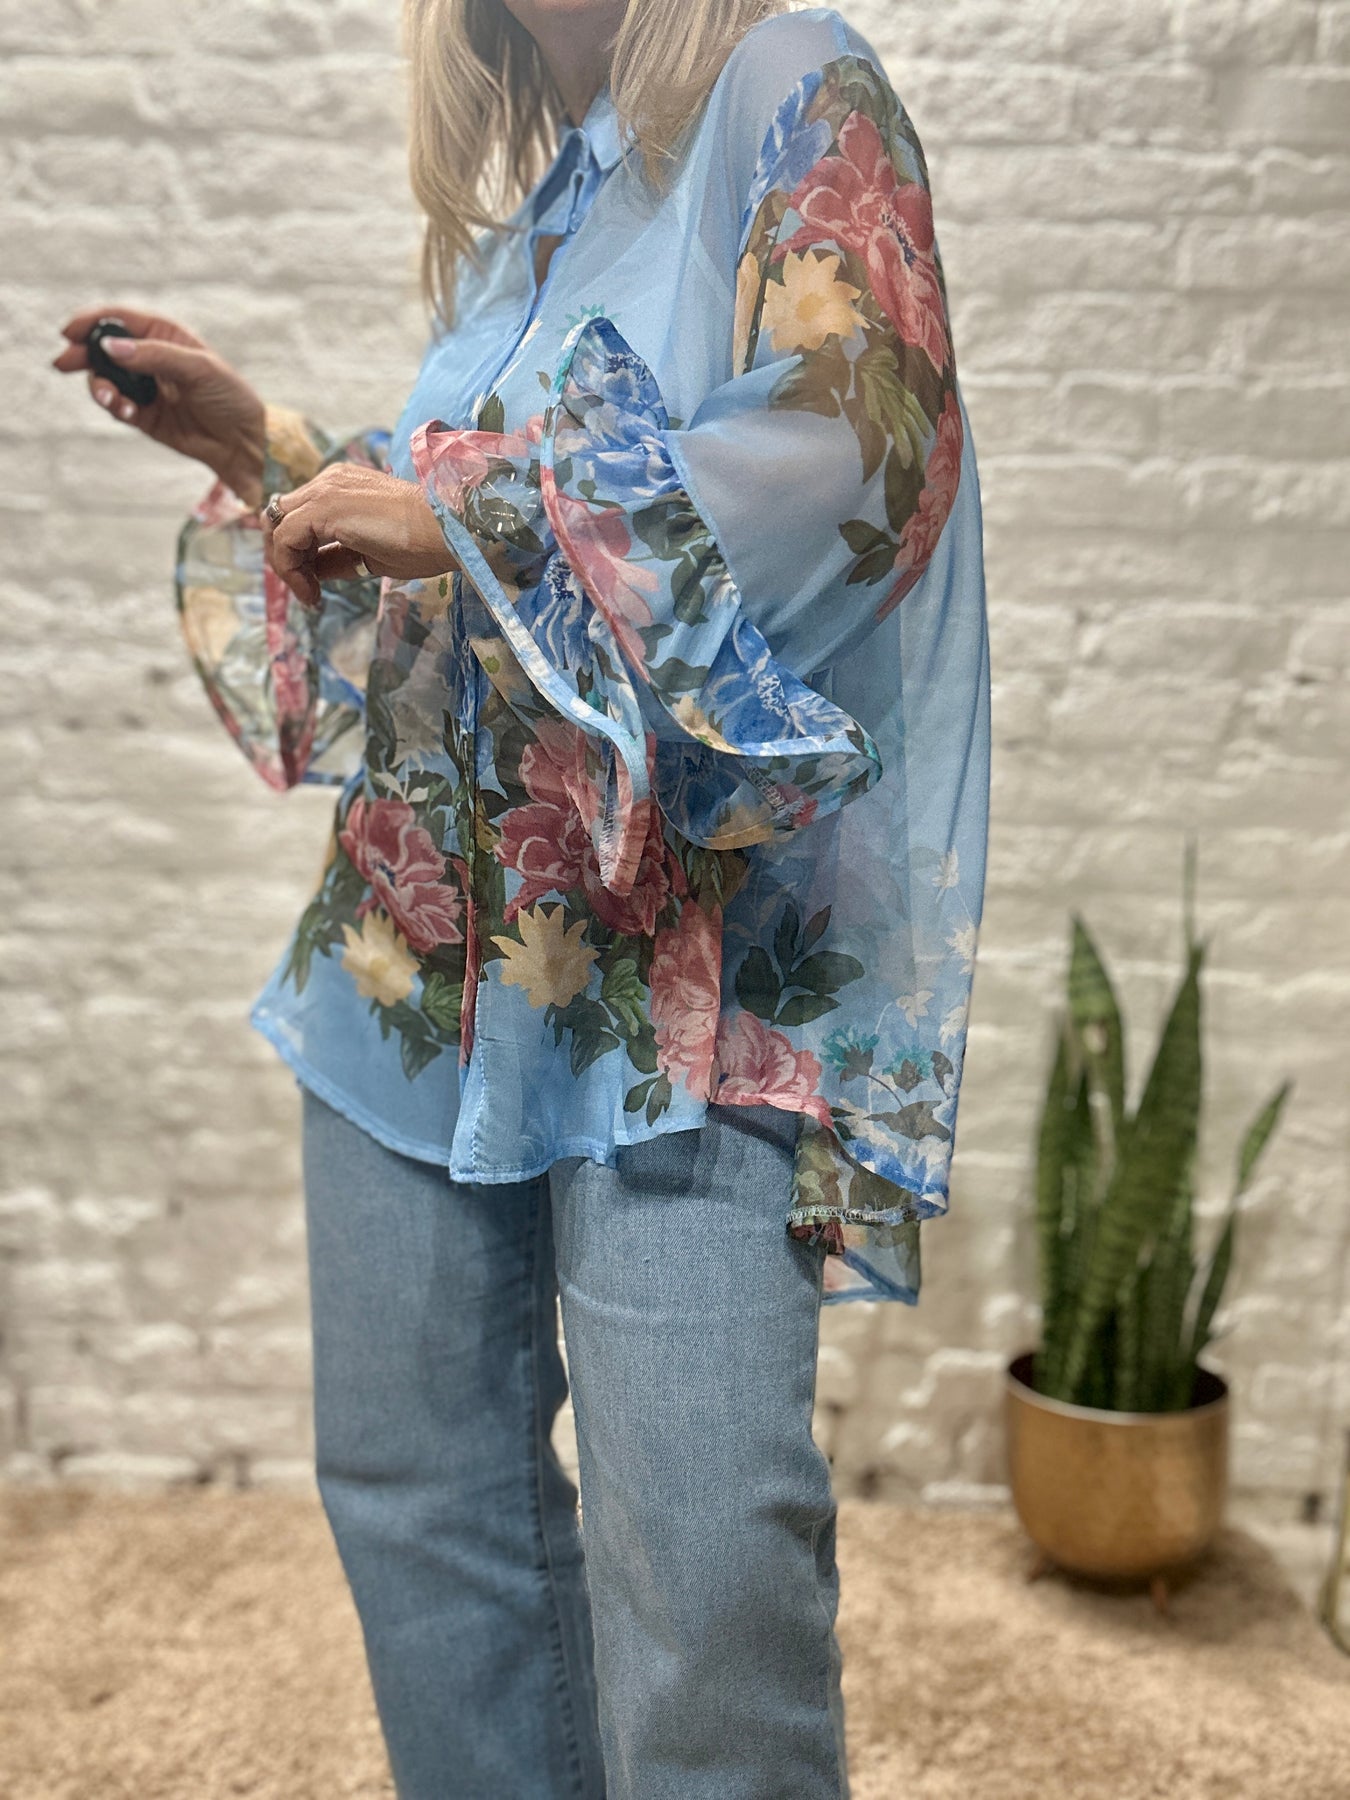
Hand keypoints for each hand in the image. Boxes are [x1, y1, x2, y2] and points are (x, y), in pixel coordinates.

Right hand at [51, 303, 266, 506]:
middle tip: (64, 363)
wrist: (244, 442)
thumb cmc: (230, 397)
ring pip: (105, 379)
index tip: (69, 331)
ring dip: (99, 386)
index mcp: (165, 335)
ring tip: (108, 398)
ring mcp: (145, 386)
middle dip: (83, 354)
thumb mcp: (198, 368)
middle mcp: (151, 357)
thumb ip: (154, 356)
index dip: (92, 321)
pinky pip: (117, 406)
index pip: (120, 319)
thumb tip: (110, 347)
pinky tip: (126, 412)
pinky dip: (115, 408)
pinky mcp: (144, 414)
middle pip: (104, 348)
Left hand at [262, 462, 457, 608]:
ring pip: (277, 527)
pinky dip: (290, 569)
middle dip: (286, 558)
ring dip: (286, 566)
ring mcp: (324, 490)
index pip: (302, 519)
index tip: (316, 586)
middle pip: (281, 518)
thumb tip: (315, 572)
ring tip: (309, 595)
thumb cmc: (425, 544)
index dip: (301, 554)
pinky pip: (284, 538)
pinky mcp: (322, 506)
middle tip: (306, 590)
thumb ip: (339, 557)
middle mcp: (328, 482)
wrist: (446, 532)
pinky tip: (311, 591)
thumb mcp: (372, 554)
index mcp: (342, 488)